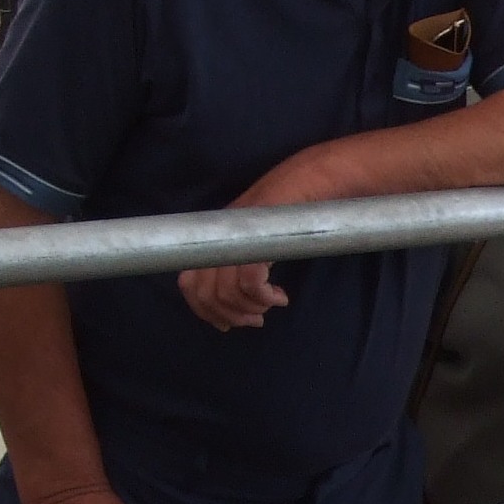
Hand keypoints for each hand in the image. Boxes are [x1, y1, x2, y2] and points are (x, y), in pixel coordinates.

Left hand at [175, 152, 323, 330]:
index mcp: (214, 237)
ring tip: (272, 305)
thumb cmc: (293, 210)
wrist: (315, 179)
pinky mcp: (256, 238)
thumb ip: (243, 259)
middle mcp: (218, 235)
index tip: (227, 324)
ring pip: (226, 292)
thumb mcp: (259, 237)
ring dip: (252, 308)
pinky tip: (280, 297)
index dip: (203, 310)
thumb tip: (235, 297)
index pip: (188, 283)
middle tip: (255, 319)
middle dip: (230, 315)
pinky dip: (264, 298)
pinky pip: (248, 282)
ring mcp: (235, 236)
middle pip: (205, 292)